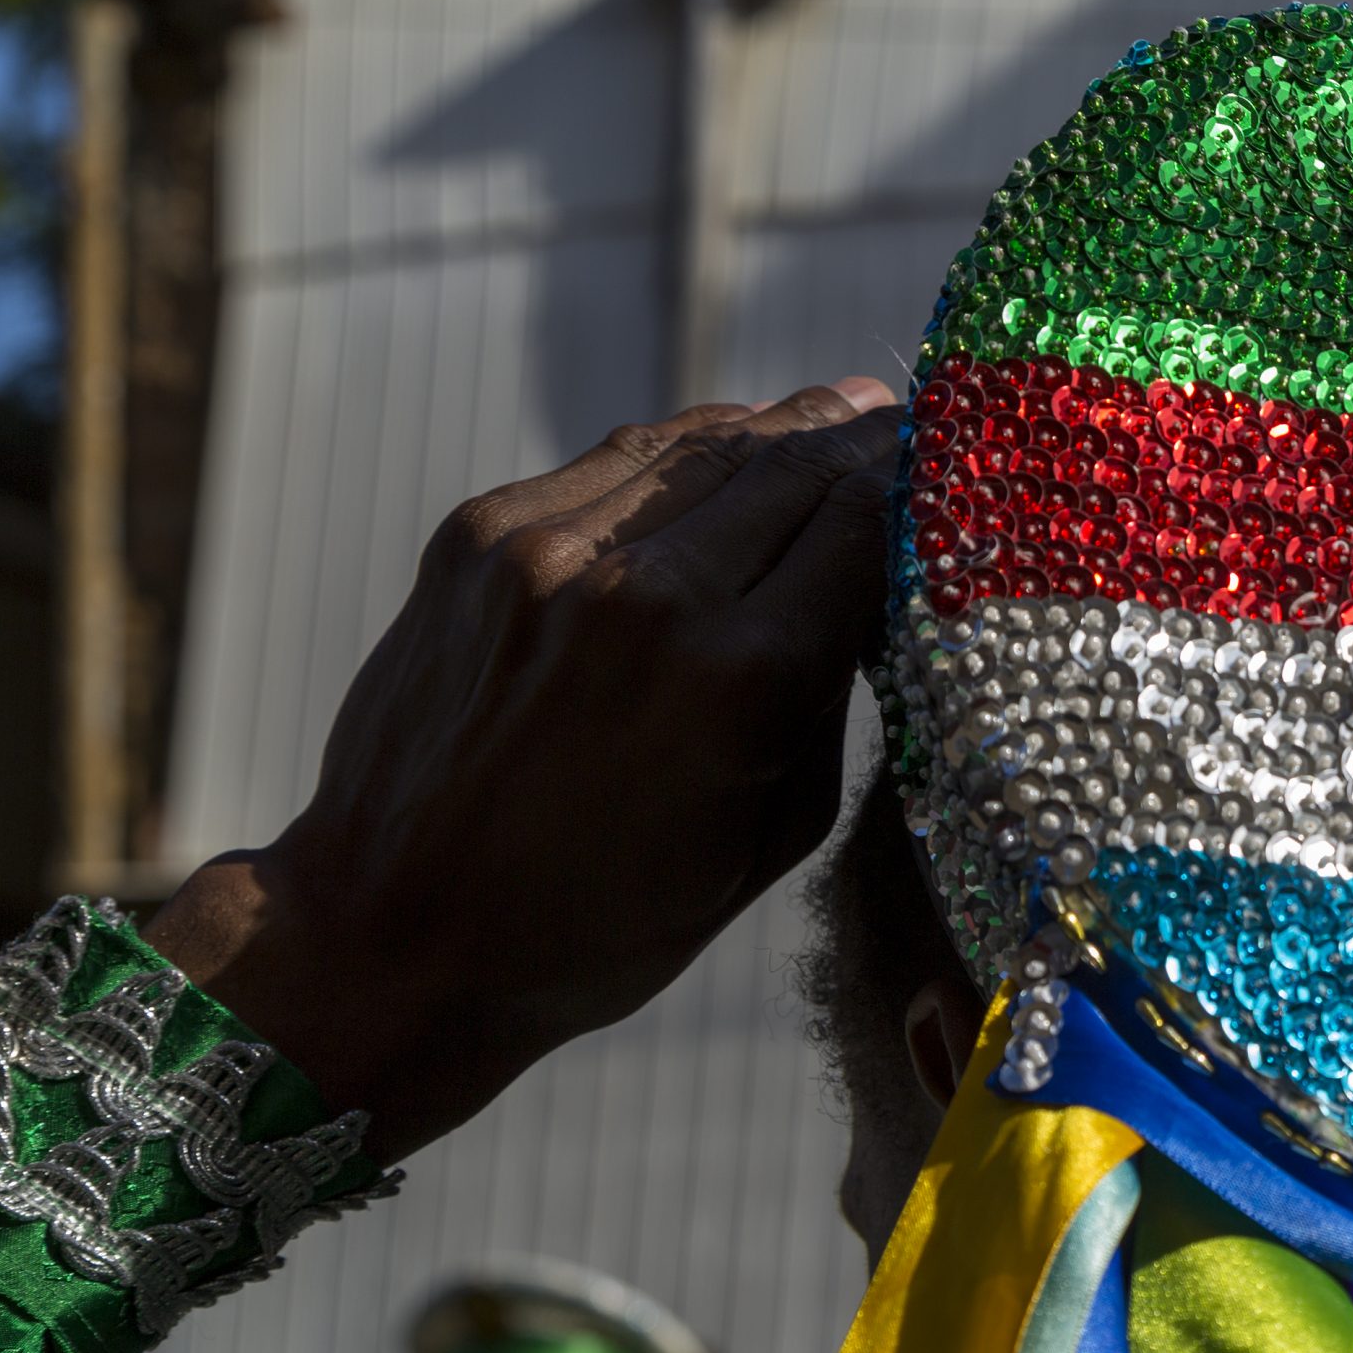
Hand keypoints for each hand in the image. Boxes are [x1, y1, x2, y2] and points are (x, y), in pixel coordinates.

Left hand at [144, 380, 903, 1158]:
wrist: (395, 935)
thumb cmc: (605, 921)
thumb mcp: (771, 837)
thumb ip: (829, 700)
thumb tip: (870, 591)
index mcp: (741, 682)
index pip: (866, 529)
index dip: (920, 487)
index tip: (956, 468)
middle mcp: (649, 595)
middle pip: (797, 468)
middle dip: (864, 443)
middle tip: (910, 422)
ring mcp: (552, 552)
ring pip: (708, 444)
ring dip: (783, 429)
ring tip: (832, 418)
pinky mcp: (480, 536)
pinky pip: (618, 461)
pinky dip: (687, 452)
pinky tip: (726, 450)